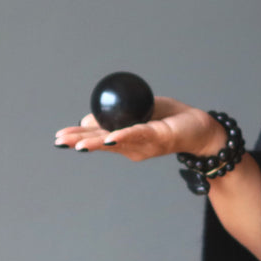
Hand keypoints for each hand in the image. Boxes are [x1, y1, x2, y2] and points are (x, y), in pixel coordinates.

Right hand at [53, 97, 224, 160]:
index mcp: (125, 140)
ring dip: (96, 142)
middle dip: (80, 142)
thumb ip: (116, 115)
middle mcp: (132, 147)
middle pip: (102, 144)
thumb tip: (88, 118)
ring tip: (77, 145)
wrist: (201, 128)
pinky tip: (110, 138)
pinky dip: (123, 135)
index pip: (97, 138)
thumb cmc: (170, 119)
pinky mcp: (159, 138)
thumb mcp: (139, 113)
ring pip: (116, 141)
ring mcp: (145, 145)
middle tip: (59, 141)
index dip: (78, 138)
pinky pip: (139, 134)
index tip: (59, 137)